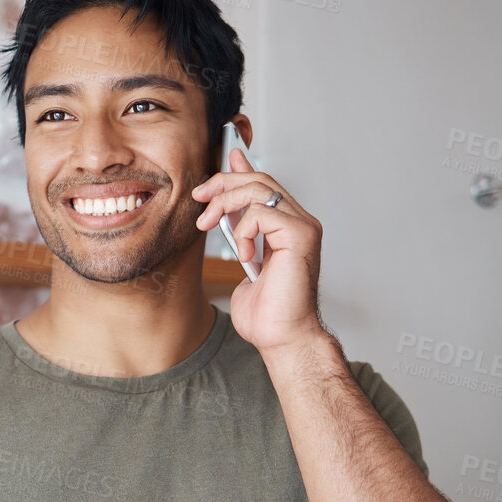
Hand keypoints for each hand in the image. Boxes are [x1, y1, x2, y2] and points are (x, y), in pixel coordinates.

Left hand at [191, 148, 327, 353]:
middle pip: (260, 180)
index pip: (266, 185)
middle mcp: (300, 222)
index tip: (222, 163)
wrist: (281, 338)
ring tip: (207, 225)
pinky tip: (244, 256)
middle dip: (223, 182)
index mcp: (289, 227)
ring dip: (224, 203)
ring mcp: (304, 227)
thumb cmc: (266, 313)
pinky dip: (242, 231)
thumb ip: (239, 234)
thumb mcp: (243, 262)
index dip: (243, 169)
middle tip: (198, 197)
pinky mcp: (301, 235)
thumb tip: (222, 215)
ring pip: (259, 189)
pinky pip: (261, 213)